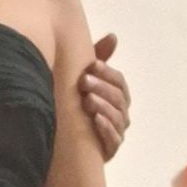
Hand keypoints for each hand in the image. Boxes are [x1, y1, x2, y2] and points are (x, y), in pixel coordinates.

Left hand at [81, 33, 131, 161]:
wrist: (65, 150)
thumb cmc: (79, 110)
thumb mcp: (87, 84)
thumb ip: (99, 60)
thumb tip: (114, 36)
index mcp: (118, 97)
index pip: (119, 82)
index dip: (107, 73)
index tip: (92, 64)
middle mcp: (121, 114)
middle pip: (118, 98)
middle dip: (102, 88)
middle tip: (83, 81)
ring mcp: (117, 133)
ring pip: (116, 117)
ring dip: (102, 106)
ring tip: (87, 99)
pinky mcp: (110, 150)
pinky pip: (113, 139)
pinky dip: (105, 129)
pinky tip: (95, 121)